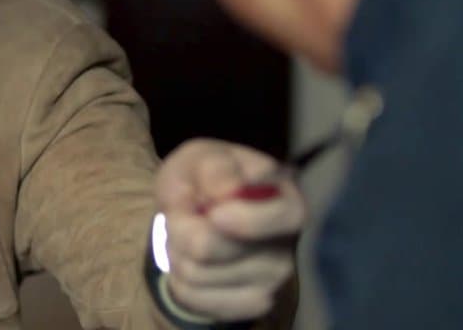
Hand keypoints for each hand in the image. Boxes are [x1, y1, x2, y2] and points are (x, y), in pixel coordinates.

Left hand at [155, 138, 304, 321]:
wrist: (197, 212)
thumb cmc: (205, 179)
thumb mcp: (203, 157)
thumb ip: (214, 168)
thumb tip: (225, 192)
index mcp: (288, 202)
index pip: (283, 218)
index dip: (246, 219)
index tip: (215, 212)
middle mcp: (287, 246)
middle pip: (216, 249)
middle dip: (181, 227)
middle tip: (179, 214)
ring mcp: (270, 280)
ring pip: (195, 273)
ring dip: (175, 250)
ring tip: (184, 234)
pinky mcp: (249, 304)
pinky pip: (191, 295)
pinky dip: (176, 276)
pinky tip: (189, 260)